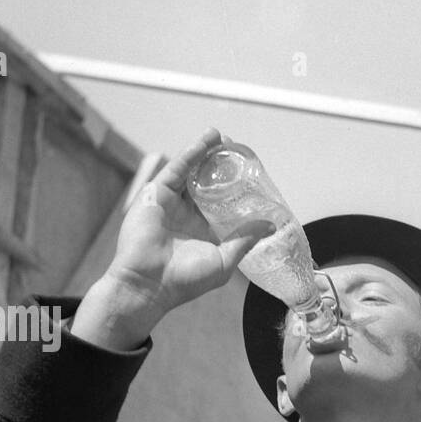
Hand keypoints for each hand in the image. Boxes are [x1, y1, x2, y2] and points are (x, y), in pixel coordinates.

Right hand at [76, 129, 274, 347]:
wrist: (149, 285)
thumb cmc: (185, 280)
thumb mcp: (224, 261)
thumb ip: (245, 240)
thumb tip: (271, 225)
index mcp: (202, 230)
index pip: (220, 201)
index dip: (233, 186)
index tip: (248, 172)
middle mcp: (186, 214)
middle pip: (205, 182)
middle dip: (218, 164)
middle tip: (234, 149)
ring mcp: (170, 203)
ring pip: (190, 171)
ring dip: (205, 152)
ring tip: (221, 137)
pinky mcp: (156, 194)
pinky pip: (177, 168)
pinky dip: (192, 152)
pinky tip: (207, 140)